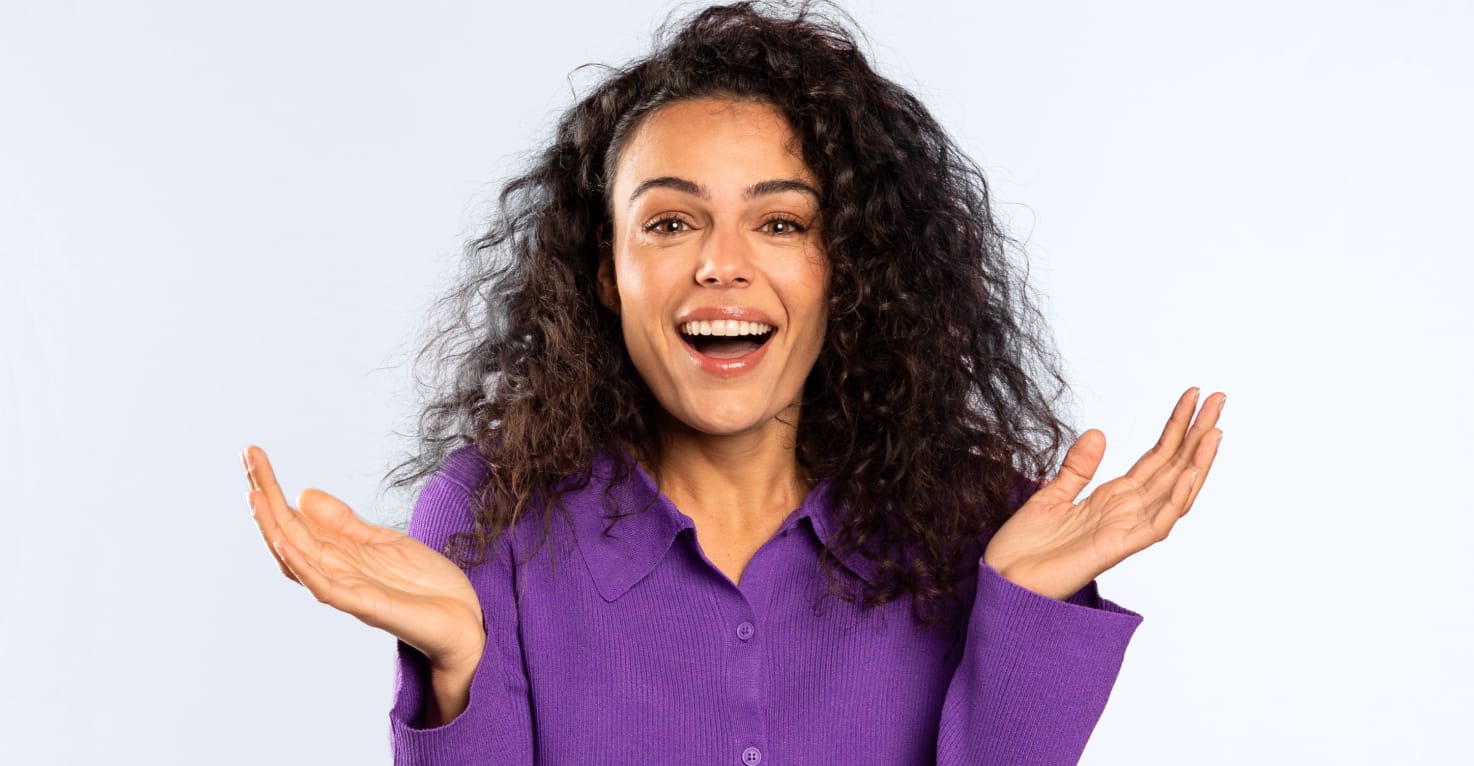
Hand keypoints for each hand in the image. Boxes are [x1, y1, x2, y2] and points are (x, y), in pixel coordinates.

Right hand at [242, 445, 485, 674]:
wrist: (466, 621)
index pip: (293, 520)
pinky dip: (302, 567)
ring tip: (254, 495)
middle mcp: (334, 572)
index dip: (272, 489)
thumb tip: (303, 495)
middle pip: (287, 532)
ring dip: (272, 528)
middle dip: (265, 496)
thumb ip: (344, 523)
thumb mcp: (384, 541)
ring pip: (296, 559)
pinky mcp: (366, 606)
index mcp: (338, 555)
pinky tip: (284, 544)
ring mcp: (347, 590)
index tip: (253, 454)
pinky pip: (324, 587)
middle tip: (248, 456)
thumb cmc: (425, 586)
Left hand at [983, 387, 1224, 599]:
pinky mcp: (1116, 549)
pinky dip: (1175, 501)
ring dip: (1197, 464)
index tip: (1192, 397)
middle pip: (1172, 469)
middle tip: (1219, 399)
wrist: (1004, 580)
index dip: (1175, 429)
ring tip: (1214, 432)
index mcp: (1113, 500)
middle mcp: (1126, 513)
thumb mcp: (1050, 495)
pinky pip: (1156, 525)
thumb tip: (1098, 433)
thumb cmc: (1025, 548)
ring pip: (1174, 494)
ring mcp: (1125, 531)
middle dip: (1196, 435)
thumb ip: (1077, 468)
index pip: (1155, 458)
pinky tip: (1190, 475)